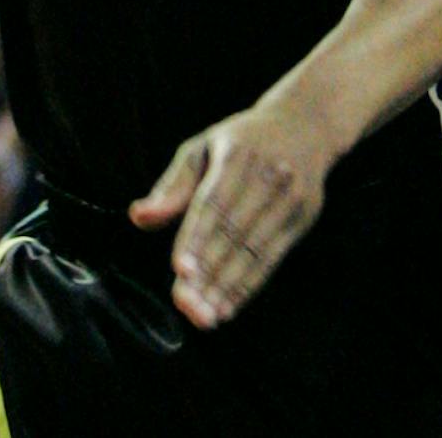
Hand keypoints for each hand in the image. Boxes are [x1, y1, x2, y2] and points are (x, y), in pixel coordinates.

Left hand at [126, 89, 335, 328]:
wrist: (304, 125)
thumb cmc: (240, 142)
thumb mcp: (203, 148)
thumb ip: (172, 186)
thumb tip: (138, 216)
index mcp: (237, 153)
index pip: (213, 202)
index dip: (196, 237)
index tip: (180, 271)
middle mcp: (268, 173)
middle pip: (234, 232)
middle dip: (209, 272)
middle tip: (186, 305)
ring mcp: (290, 195)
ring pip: (254, 250)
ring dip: (227, 287)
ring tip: (204, 316)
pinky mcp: (304, 215)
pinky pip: (272, 258)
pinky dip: (249, 286)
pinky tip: (228, 307)